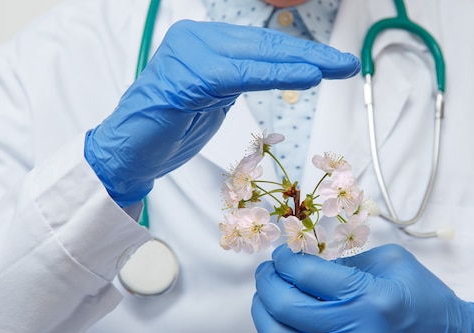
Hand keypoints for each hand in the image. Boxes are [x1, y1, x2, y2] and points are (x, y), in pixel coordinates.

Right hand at [84, 20, 359, 206]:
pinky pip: (237, 75)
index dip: (300, 52)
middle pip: (263, 45)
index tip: (334, 62)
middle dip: (310, 54)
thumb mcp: (215, 97)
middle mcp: (195, 39)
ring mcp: (187, 55)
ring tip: (334, 68)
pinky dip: (274, 76)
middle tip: (346, 63)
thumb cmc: (170, 129)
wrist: (128, 153)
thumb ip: (239, 77)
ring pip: (254, 56)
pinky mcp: (184, 78)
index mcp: (203, 41)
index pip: (261, 44)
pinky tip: (305, 76)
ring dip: (299, 62)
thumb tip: (278, 70)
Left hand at [251, 244, 473, 332]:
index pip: (308, 275)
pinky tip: (274, 326)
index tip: (282, 254)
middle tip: (268, 271)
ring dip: (262, 314)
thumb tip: (304, 260)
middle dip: (267, 283)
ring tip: (264, 297)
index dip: (285, 260)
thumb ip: (346, 260)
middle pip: (287, 308)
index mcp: (372, 297)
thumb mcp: (392, 263)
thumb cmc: (425, 300)